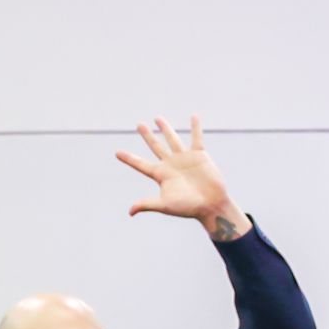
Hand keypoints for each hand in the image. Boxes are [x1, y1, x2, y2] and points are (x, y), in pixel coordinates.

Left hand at [116, 116, 242, 235]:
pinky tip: (194, 116)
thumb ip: (147, 204)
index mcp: (161, 175)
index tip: (117, 153)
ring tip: (157, 118)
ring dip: (165, 128)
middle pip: (155, 146)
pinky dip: (196, 127)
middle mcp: (171, 164)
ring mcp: (184, 158)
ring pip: (172, 139)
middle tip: (139, 124)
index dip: (129, 159)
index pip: (141, 164)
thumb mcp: (165, 205)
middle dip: (147, 135)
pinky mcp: (199, 155)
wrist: (211, 205)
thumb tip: (130, 212)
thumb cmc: (188, 208)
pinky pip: (196, 138)